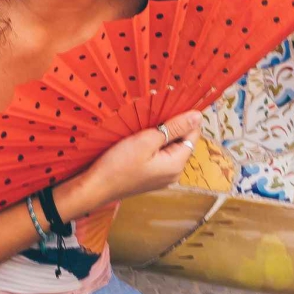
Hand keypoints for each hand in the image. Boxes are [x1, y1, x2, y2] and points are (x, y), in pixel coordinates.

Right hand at [81, 110, 200, 206]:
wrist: (96, 187)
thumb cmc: (118, 164)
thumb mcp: (147, 140)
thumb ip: (174, 128)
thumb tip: (198, 116)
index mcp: (177, 164)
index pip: (193, 134)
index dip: (184, 118)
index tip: (169, 106)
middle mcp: (174, 173)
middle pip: (182, 141)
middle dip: (170, 126)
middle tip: (152, 116)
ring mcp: (163, 176)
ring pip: (169, 147)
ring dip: (160, 134)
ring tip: (143, 126)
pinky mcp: (151, 176)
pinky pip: (159, 155)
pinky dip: (153, 144)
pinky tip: (139, 139)